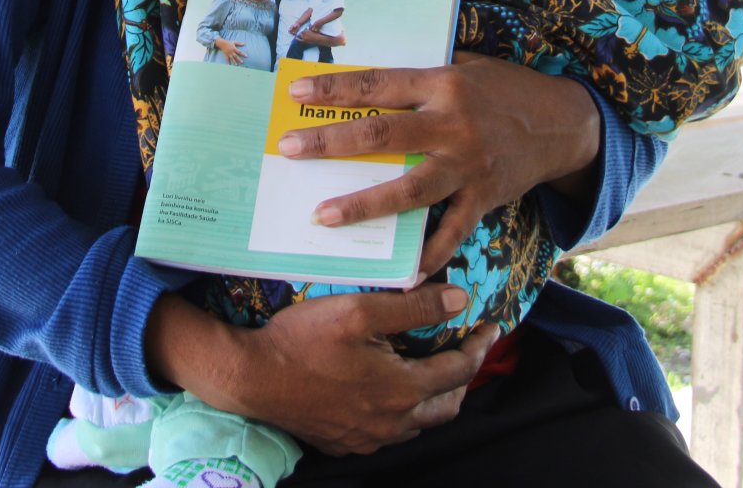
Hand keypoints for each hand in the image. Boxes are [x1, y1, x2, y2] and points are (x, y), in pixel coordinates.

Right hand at [147, 285, 499, 455]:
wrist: (252, 377)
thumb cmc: (303, 340)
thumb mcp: (360, 310)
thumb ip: (414, 306)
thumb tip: (460, 300)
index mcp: (401, 390)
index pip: (459, 371)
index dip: (479, 346)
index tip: (490, 327)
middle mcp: (391, 422)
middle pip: (448, 405)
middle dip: (464, 378)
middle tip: (468, 350)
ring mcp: (368, 437)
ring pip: (420, 423)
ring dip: (435, 397)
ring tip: (434, 369)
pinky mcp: (346, 442)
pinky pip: (391, 432)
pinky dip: (405, 411)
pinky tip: (392, 390)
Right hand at [213, 38, 244, 63]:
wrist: (222, 44)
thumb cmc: (229, 42)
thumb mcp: (234, 42)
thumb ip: (239, 43)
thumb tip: (244, 44)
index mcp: (234, 48)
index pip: (239, 52)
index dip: (243, 54)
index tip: (246, 56)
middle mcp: (231, 52)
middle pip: (236, 56)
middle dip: (239, 59)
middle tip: (242, 62)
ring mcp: (228, 54)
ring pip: (232, 59)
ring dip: (234, 62)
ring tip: (236, 65)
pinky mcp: (226, 55)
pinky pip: (227, 59)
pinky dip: (228, 62)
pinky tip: (230, 65)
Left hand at [277, 53, 600, 273]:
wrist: (563, 124)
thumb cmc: (504, 89)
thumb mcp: (466, 66)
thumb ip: (421, 78)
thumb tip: (365, 80)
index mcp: (443, 83)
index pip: (378, 85)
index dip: (336, 89)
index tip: (297, 92)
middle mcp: (452, 124)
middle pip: (382, 136)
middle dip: (331, 143)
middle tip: (289, 149)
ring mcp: (468, 165)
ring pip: (408, 190)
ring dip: (363, 204)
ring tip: (323, 216)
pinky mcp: (484, 198)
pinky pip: (451, 232)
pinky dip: (428, 255)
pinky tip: (402, 273)